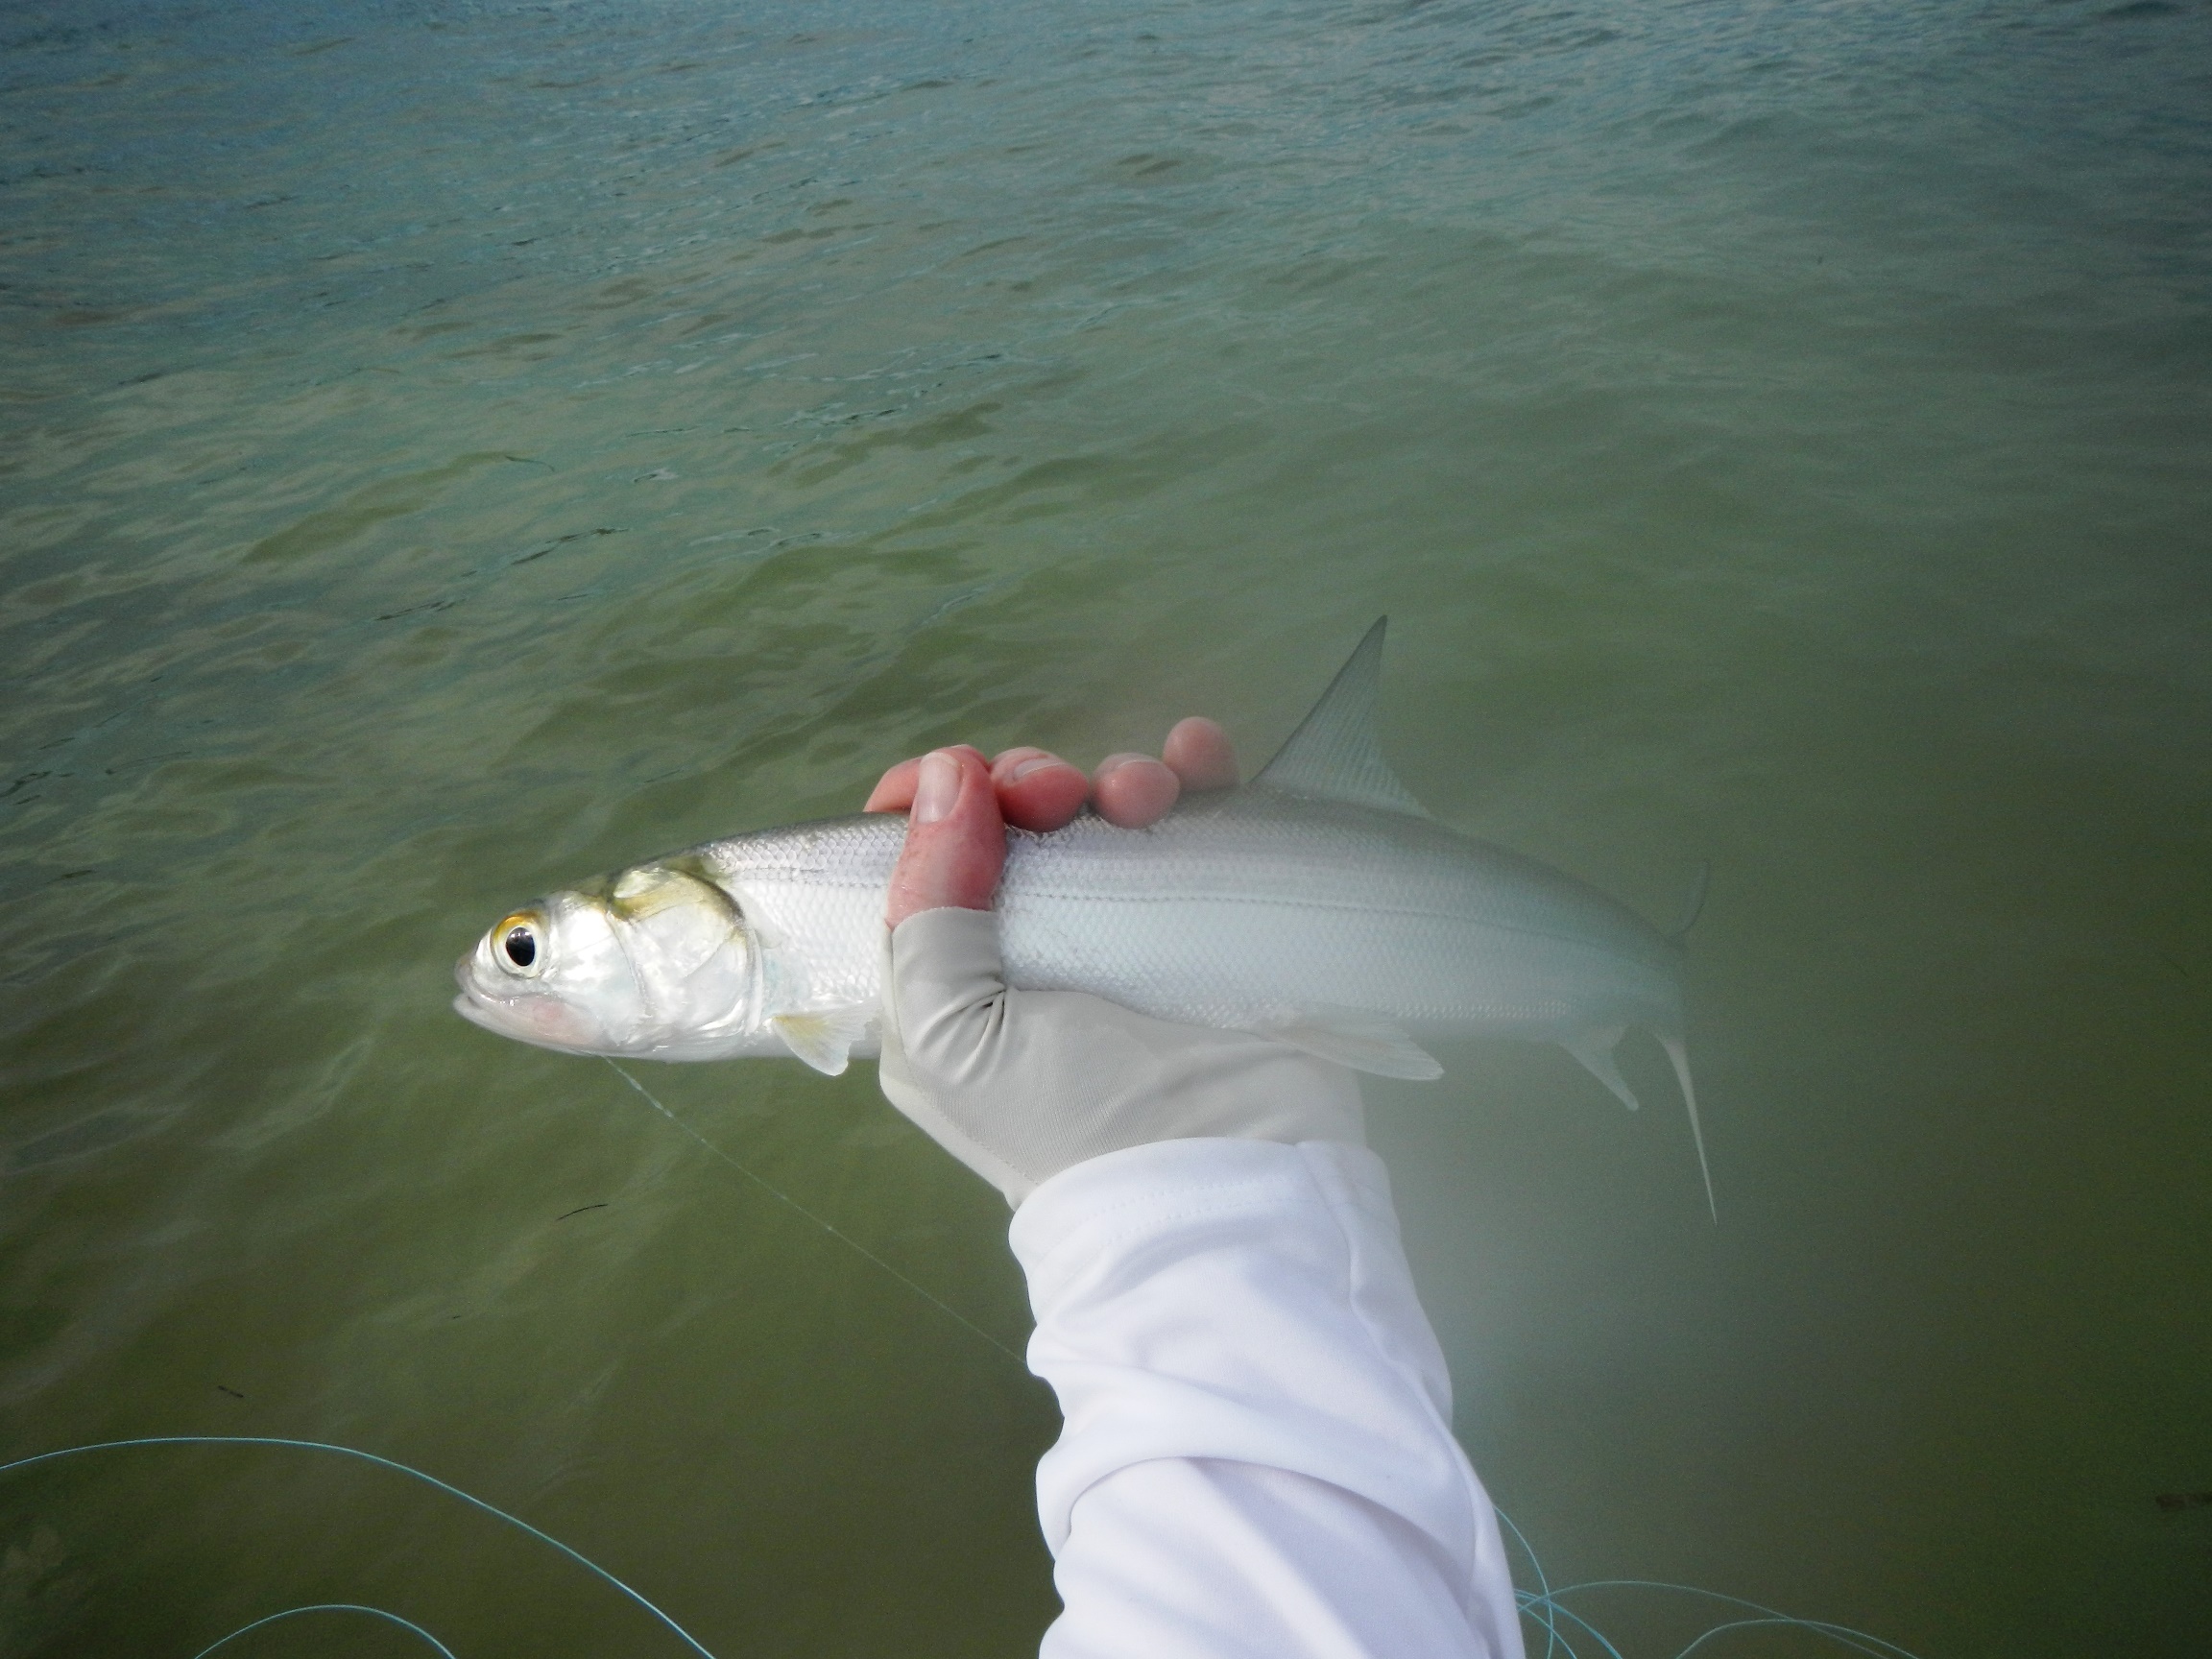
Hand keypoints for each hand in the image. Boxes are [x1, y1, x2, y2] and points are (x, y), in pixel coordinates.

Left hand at [862, 720, 1363, 1206]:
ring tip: (1147, 796)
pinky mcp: (1209, 915)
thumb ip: (926, 908)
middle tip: (1061, 797)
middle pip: (1011, 820)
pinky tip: (1202, 753)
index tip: (966, 778)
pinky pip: (1196, 817)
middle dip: (1030, 783)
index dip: (928, 801)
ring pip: (1102, 809)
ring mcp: (1125, 929)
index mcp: (947, 984)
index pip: (912, 862)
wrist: (1228, 1181)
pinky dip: (1194, 769)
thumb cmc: (1072, 1121)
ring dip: (1118, 778)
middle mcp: (1029, 947)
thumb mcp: (955, 1037)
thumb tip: (943, 774)